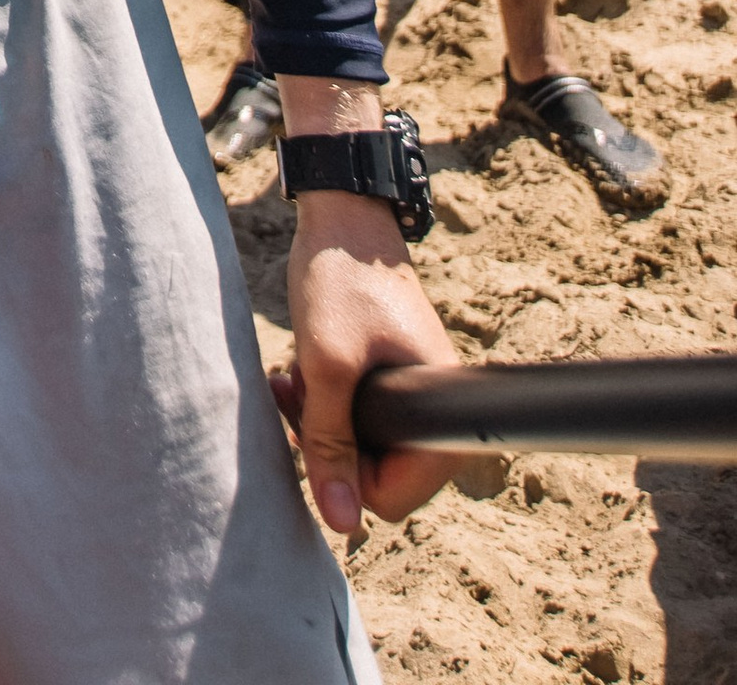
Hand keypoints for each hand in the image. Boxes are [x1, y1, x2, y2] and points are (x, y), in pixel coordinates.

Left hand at [274, 196, 464, 539]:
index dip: (344, 470)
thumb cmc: (339, 281)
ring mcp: (410, 393)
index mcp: (441, 414)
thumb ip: (331, 445)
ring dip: (318, 419)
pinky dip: (322, 400)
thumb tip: (342, 525)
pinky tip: (299, 370)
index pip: (391, 497)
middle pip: (372, 474)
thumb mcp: (327, 366)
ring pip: (356, 446)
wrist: (340, 212)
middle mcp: (434, 410)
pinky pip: (352, 416)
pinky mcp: (386, 376)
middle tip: (300, 392)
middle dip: (327, 440)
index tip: (316, 421)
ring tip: (296, 375)